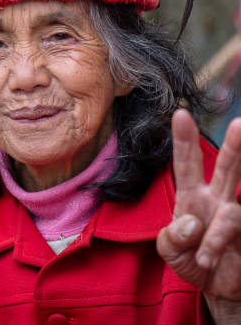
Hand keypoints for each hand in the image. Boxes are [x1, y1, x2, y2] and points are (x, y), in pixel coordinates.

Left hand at [157, 109, 240, 322]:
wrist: (216, 288)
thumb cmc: (190, 259)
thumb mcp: (169, 251)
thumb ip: (171, 238)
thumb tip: (190, 224)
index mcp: (192, 195)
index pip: (187, 163)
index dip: (184, 140)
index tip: (180, 114)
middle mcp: (216, 199)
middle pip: (227, 167)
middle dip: (235, 147)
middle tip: (240, 124)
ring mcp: (233, 215)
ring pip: (233, 209)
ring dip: (215, 237)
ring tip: (203, 259)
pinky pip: (234, 229)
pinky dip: (217, 248)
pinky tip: (208, 262)